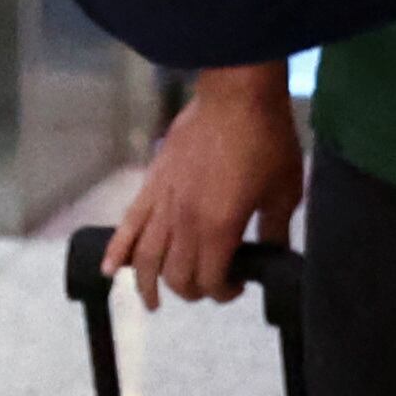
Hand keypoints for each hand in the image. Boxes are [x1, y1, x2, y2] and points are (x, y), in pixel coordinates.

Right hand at [107, 64, 301, 306]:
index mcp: (218, 228)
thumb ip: (275, 231)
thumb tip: (272, 254)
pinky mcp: (151, 185)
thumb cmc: (266, 141)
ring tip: (152, 299)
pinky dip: (117, 250)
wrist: (236, 96)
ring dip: (147, 284)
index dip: (223, 292)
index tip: (238, 284)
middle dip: (192, 289)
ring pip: (145, 258)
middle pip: (176, 276)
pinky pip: (128, 224)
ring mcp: (162, 203)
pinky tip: (110, 270)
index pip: (210, 281)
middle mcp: (184, 222)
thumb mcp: (285, 192)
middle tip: (209, 283)